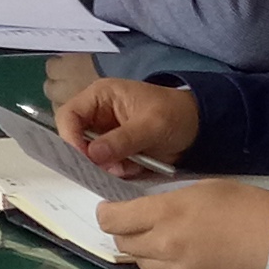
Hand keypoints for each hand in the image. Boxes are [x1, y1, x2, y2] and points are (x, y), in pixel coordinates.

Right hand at [55, 74, 198, 172]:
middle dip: (88, 157)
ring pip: (88, 156)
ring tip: (129, 167)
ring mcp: (104, 134)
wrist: (198, 128)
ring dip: (105, 167)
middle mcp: (96, 114)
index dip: (70, 137)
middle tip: (108, 168)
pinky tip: (134, 169)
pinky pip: (104, 166)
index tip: (84, 159)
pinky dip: (116, 172)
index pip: (69, 115)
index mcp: (100, 96)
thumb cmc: (175, 114)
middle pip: (74, 138)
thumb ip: (122, 139)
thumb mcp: (151, 125)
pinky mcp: (114, 151)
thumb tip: (93, 155)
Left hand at [95, 178, 268, 268]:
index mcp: (167, 213)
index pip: (113, 220)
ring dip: (146, 253)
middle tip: (136, 225)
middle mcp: (165, 246)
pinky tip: (188, 259)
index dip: (105, 214)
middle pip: (123, 245)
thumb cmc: (245, 206)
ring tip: (167, 242)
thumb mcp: (203, 188)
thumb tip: (144, 209)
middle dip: (124, 233)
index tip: (109, 211)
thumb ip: (168, 200)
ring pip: (142, 265)